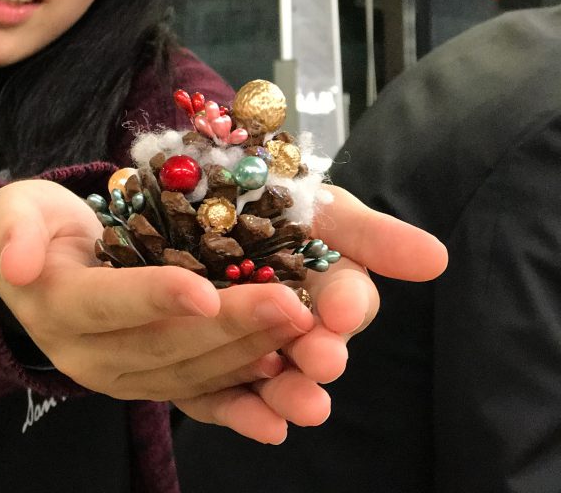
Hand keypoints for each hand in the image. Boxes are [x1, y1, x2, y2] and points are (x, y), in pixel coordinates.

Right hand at [0, 180, 314, 401]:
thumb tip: (13, 263)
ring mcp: (121, 376)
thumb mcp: (10, 213)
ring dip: (252, 358)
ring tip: (306, 338)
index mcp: (57, 307)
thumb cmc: (30, 228)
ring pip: (191, 373)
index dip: (155, 297)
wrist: (37, 270)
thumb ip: (11, 232)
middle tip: (291, 306)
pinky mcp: (149, 383)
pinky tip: (281, 407)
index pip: (109, 303)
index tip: (205, 290)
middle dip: (231, 326)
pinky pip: (198, 398)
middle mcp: (89, 355)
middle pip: (165, 344)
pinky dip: (240, 402)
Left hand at [173, 184, 447, 442]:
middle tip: (323, 360)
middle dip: (320, 355)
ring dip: (291, 394)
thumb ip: (371, 234)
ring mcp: (246, 353)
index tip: (342, 309)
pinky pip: (221, 400)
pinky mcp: (201, 374)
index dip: (346, 304)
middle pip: (310, 347)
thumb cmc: (263, 201)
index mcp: (324, 288)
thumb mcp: (317, 208)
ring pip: (273, 381)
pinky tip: (266, 428)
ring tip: (304, 406)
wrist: (190, 201)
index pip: (344, 299)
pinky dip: (244, 415)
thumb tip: (438, 259)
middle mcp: (290, 326)